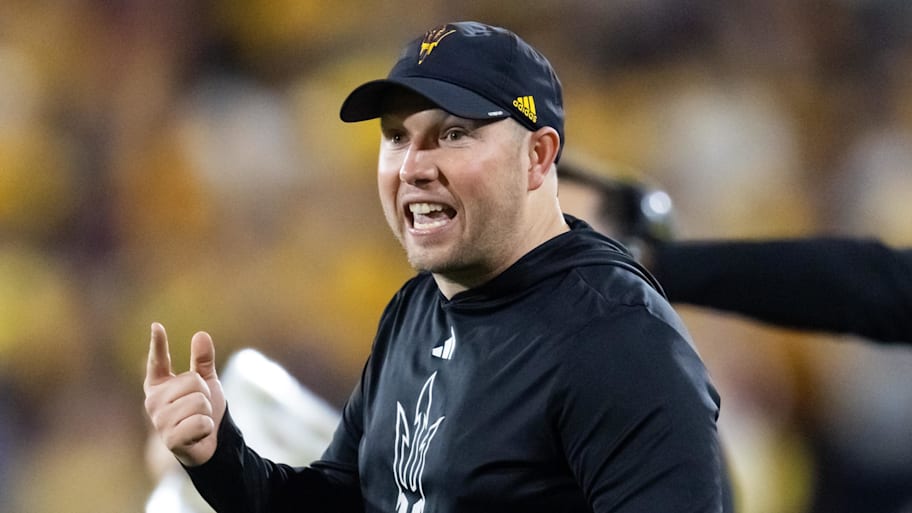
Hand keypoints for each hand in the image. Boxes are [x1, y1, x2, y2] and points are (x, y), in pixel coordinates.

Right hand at [143, 322, 226, 466]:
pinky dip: (206, 427)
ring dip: (207, 412)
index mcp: (159, 386)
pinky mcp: (169, 439)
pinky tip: (198, 435)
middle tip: (200, 409)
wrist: (210, 443)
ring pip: (198, 402)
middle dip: (205, 395)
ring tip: (198, 421)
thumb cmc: (204, 410)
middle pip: (192, 382)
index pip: (157, 361)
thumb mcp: (207, 383)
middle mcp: (153, 402)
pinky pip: (200, 422)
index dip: (158, 344)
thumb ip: (202, 361)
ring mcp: (159, 421)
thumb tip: (200, 334)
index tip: (157, 326)